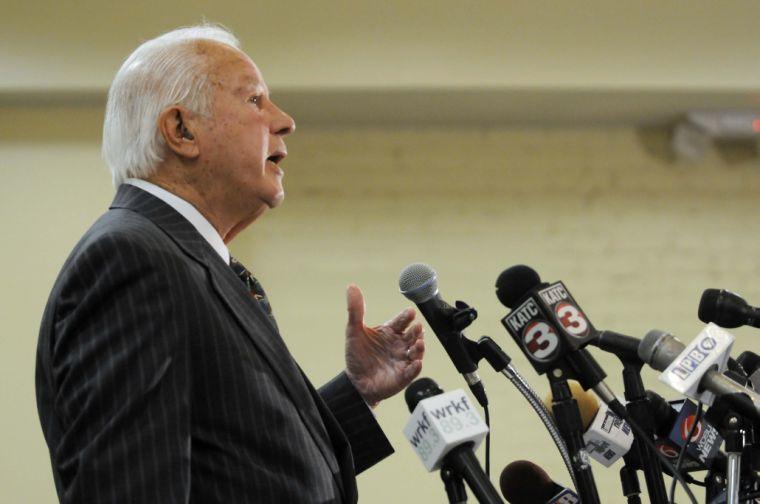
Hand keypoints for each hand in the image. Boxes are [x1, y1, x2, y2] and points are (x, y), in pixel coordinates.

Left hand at [344, 284, 424, 406]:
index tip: (410, 312)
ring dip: (419, 347)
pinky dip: (415, 367)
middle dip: (416, 330)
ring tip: (418, 342)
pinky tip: (416, 363)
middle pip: (412, 335)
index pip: (401, 321)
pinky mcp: (403, 376)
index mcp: (390, 332)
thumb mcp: (354, 331)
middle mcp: (399, 344)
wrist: (355, 382)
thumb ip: (355, 310)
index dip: (406, 316)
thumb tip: (351, 286)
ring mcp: (402, 360)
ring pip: (416, 352)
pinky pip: (412, 371)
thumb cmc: (357, 355)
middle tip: (417, 326)